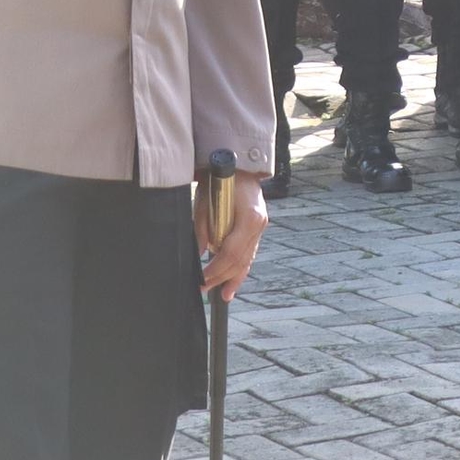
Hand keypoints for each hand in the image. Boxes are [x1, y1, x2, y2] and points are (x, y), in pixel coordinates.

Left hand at [199, 172, 268, 296]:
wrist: (239, 165)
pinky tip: (234, 284)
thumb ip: (202, 230)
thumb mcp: (205, 204)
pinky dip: (241, 269)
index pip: (231, 253)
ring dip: (233, 278)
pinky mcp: (258, 228)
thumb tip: (198, 254)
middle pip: (239, 260)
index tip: (200, 280)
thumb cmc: (219, 181)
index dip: (215, 270)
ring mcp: (261, 227)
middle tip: (204, 289)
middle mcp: (258, 224)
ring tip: (224, 295)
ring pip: (247, 259)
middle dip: (221, 277)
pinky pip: (249, 253)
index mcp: (248, 218)